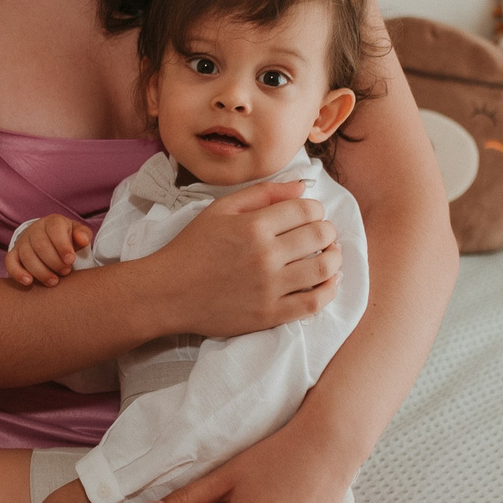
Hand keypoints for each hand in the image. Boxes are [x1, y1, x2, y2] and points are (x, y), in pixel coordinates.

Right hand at [5, 216, 91, 286]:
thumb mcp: (78, 234)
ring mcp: (22, 242)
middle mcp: (35, 229)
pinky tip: (29, 282)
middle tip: (65, 272)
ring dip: (40, 271)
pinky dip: (17, 273)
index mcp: (52, 222)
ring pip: (26, 256)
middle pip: (40, 245)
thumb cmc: (68, 239)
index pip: (55, 229)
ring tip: (53, 281)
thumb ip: (83, 235)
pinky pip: (10, 262)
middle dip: (54, 262)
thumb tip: (82, 240)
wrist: (50, 241)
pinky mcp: (13, 254)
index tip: (71, 260)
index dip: (62, 245)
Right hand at [132, 179, 338, 339]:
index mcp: (253, 226)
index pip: (307, 209)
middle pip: (320, 236)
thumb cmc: (192, 248)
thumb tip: (302, 187)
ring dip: (334, 258)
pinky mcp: (269, 315)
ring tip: (328, 255)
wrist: (168, 292)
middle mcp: (265, 256)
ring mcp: (269, 288)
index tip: (310, 214)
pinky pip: (314, 303)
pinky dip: (329, 290)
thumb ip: (262, 193)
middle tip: (321, 234)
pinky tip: (328, 282)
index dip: (316, 208)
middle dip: (327, 230)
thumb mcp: (220, 210)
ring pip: (324, 268)